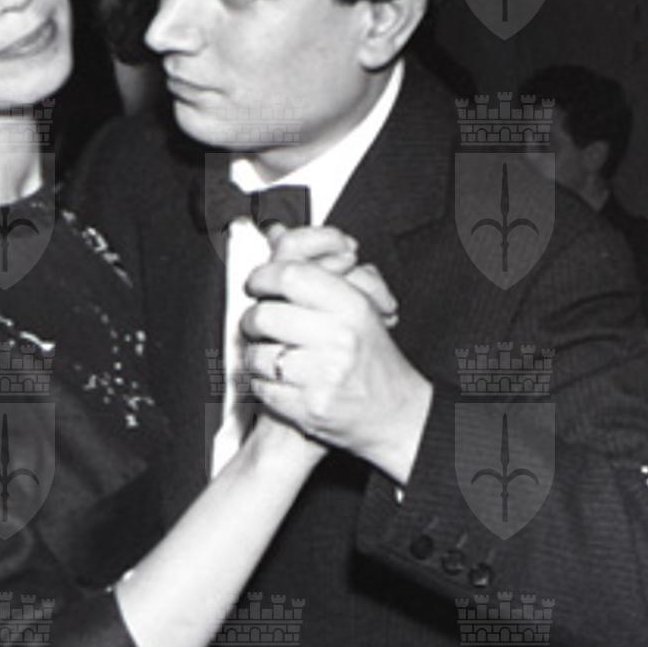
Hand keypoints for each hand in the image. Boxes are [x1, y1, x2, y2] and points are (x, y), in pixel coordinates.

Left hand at [240, 226, 432, 484]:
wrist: (396, 413)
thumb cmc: (373, 358)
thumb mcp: (359, 306)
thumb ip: (319, 271)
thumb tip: (275, 233)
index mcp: (352, 307)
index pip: (291, 276)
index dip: (263, 276)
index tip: (257, 283)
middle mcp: (339, 338)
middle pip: (265, 315)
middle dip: (251, 320)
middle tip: (256, 323)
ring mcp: (324, 375)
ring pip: (258, 355)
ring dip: (255, 355)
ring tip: (270, 355)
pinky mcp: (309, 407)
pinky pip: (262, 388)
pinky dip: (263, 384)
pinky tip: (278, 380)